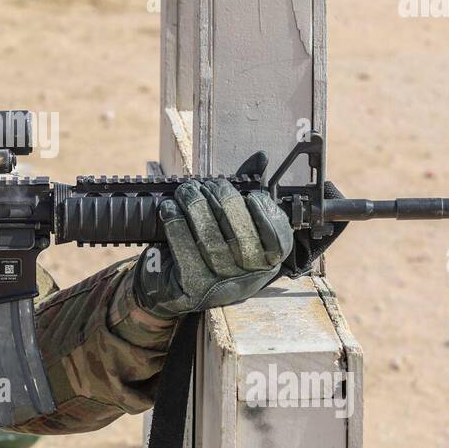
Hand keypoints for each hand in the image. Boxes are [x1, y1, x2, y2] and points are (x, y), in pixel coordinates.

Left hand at [133, 179, 293, 317]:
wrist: (174, 283)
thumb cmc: (210, 245)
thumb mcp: (232, 223)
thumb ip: (246, 193)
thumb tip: (261, 157)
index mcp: (266, 262)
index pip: (278, 242)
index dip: (267, 216)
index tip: (252, 195)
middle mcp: (248, 278)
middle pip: (242, 239)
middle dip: (224, 204)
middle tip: (206, 184)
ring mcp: (221, 287)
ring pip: (213, 244)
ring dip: (197, 210)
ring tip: (186, 191)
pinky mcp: (193, 290)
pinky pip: (186, 255)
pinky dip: (176, 227)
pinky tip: (170, 210)